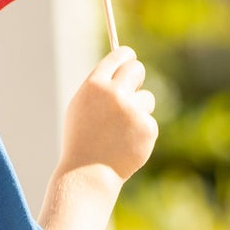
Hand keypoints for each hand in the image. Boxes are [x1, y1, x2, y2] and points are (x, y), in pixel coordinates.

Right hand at [57, 45, 157, 185]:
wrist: (87, 173)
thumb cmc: (81, 140)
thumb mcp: (81, 108)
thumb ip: (99, 87)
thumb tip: (120, 66)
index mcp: (94, 86)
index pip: (118, 56)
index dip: (126, 56)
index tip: (129, 59)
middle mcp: (114, 94)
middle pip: (137, 69)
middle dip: (136, 77)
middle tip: (130, 91)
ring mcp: (132, 110)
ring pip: (147, 98)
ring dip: (138, 110)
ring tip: (119, 131)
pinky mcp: (146, 127)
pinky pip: (149, 121)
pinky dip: (140, 131)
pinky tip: (125, 144)